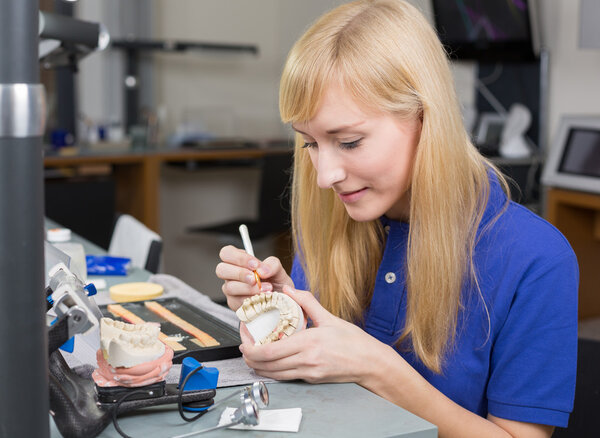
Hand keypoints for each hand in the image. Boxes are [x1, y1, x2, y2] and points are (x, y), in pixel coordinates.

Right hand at [215, 245, 293, 309]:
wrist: (280, 300)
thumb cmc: (275, 281)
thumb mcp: (277, 269)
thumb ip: (272, 265)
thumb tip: (262, 271)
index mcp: (238, 261)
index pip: (227, 253)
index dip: (238, 258)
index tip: (255, 265)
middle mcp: (231, 274)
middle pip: (221, 270)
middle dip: (240, 273)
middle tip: (255, 278)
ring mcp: (230, 290)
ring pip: (229, 287)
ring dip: (249, 288)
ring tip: (266, 289)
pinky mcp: (234, 304)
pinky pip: (237, 301)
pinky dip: (252, 299)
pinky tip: (263, 298)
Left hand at [239, 285, 387, 384]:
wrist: (370, 363)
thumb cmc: (354, 342)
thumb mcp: (330, 317)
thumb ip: (306, 301)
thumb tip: (288, 289)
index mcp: (309, 343)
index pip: (268, 351)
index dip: (250, 347)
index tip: (244, 338)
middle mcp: (306, 361)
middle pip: (265, 365)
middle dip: (249, 357)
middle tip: (244, 345)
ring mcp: (307, 372)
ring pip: (272, 374)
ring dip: (258, 365)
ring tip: (253, 352)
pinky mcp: (310, 379)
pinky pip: (284, 376)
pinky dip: (272, 369)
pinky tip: (271, 359)